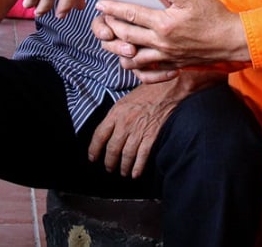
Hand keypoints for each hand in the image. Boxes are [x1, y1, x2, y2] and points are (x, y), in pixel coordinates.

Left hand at [88, 74, 219, 177]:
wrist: (168, 88)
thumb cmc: (148, 92)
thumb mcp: (126, 100)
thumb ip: (116, 116)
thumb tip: (108, 131)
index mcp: (116, 113)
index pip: (99, 135)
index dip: (94, 149)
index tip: (92, 157)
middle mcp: (125, 123)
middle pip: (112, 148)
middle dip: (109, 162)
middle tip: (109, 168)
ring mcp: (138, 130)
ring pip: (126, 155)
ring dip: (123, 167)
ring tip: (123, 172)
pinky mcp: (152, 135)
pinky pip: (142, 156)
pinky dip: (138, 167)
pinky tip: (135, 173)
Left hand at [94, 0, 250, 81]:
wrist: (232, 40)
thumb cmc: (213, 16)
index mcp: (163, 24)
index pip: (130, 14)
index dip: (112, 8)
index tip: (101, 3)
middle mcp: (161, 43)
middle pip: (125, 36)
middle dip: (110, 26)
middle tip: (103, 18)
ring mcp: (166, 56)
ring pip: (132, 57)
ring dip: (119, 48)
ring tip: (115, 37)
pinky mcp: (172, 64)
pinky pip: (148, 71)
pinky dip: (137, 66)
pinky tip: (134, 57)